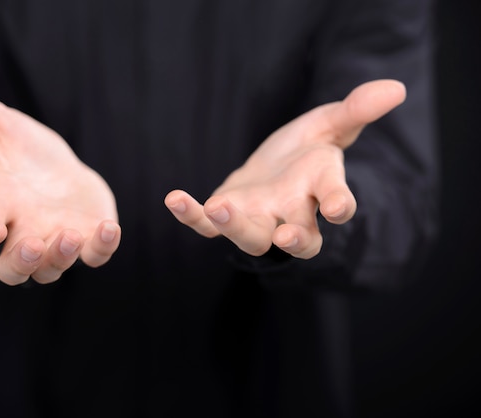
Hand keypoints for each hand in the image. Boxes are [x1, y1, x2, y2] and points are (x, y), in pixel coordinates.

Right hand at [0, 67, 120, 284]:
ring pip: (51, 270)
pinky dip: (101, 249)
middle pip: (12, 269)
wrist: (59, 167)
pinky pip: (94, 257)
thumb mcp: (2, 124)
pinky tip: (110, 227)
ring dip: (59, 258)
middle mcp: (23, 233)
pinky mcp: (89, 241)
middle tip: (34, 246)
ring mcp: (57, 242)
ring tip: (70, 235)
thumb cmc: (24, 151)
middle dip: (22, 263)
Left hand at [165, 80, 405, 258]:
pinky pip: (207, 225)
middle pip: (297, 237)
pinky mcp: (225, 216)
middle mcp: (291, 214)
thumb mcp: (329, 124)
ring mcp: (257, 219)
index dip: (338, 206)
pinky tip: (174, 199)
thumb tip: (395, 88)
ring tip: (219, 209)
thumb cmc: (306, 150)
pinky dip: (191, 216)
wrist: (273, 165)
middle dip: (293, 239)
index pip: (336, 203)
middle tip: (287, 238)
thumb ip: (355, 110)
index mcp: (321, 190)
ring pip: (250, 237)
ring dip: (236, 227)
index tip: (337, 207)